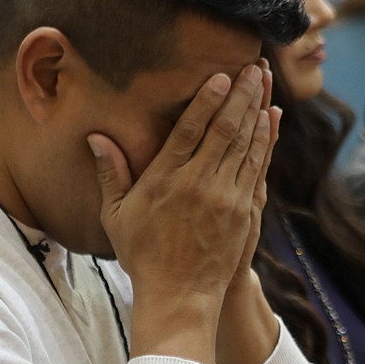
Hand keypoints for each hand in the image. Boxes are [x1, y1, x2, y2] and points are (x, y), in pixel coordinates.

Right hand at [88, 65, 272, 362]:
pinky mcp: (244, 211)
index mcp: (165, 180)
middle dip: (239, 95)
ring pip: (245, 144)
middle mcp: (198, 184)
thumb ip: (111, 173)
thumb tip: (96, 137)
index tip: (219, 75)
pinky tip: (269, 119)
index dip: (207, 100)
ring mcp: (226, 198)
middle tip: (251, 66)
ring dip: (255, 110)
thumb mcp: (116, 215)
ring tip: (262, 82)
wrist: (180, 296)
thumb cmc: (143, 255)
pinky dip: (265, 141)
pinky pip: (257, 167)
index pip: (190, 131)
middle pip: (224, 130)